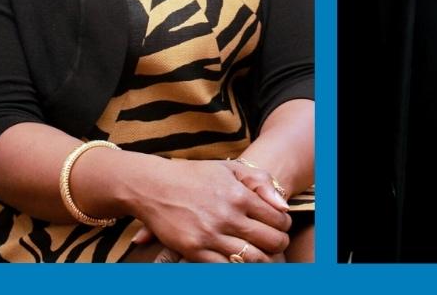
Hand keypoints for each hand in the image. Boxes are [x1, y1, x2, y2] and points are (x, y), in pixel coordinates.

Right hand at [126, 158, 290, 261]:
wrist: (153, 186)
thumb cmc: (194, 175)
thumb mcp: (229, 168)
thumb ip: (260, 182)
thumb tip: (283, 207)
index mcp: (239, 195)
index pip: (279, 219)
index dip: (284, 225)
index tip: (278, 226)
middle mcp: (228, 216)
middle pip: (271, 242)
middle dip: (278, 245)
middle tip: (273, 244)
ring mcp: (211, 235)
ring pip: (253, 259)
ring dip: (262, 260)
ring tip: (258, 254)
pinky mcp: (194, 250)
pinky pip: (226, 268)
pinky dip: (237, 267)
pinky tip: (237, 260)